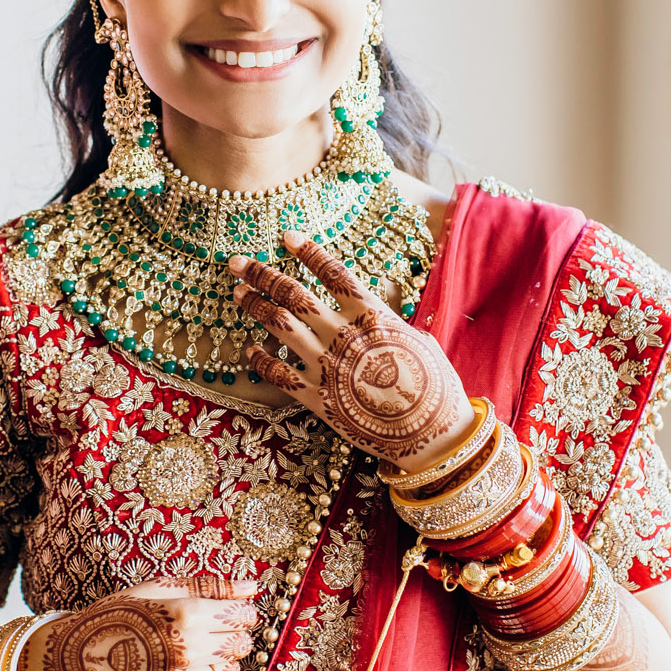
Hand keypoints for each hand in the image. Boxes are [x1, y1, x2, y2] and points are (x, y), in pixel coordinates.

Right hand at [25, 576, 260, 670]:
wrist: (72, 662)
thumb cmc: (116, 617)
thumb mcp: (157, 590)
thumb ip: (209, 587)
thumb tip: (252, 586)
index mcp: (184, 617)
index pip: (242, 616)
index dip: (241, 612)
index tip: (231, 611)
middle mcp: (185, 654)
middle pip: (240, 646)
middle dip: (230, 636)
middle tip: (205, 632)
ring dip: (218, 663)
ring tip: (188, 653)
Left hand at [229, 232, 470, 475]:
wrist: (430, 434)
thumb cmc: (433, 387)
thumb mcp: (418, 340)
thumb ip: (391, 323)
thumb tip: (382, 314)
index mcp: (371, 314)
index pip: (332, 272)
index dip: (308, 252)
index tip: (287, 237)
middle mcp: (342, 333)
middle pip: (293, 293)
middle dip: (261, 274)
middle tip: (237, 262)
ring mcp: (325, 364)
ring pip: (278, 325)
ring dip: (255, 305)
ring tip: (238, 293)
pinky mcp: (315, 397)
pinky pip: (277, 372)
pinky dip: (258, 358)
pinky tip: (248, 348)